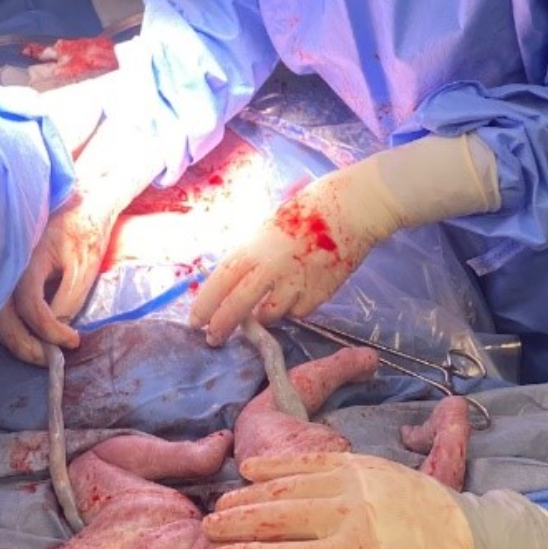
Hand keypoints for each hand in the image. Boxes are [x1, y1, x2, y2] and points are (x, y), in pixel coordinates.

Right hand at [0, 196, 114, 363]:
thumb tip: (50, 332)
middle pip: (0, 311)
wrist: (81, 203)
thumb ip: (67, 299)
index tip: (71, 342)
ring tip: (27, 355)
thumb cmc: (85, 233)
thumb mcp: (83, 267)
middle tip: (47, 360)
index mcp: (29, 255)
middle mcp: (6, 261)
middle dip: (21, 342)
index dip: (47, 329)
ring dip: (4, 338)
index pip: (29, 303)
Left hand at [190, 173, 377, 343]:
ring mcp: (295, 283)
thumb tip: (234, 280)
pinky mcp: (318, 295)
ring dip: (263, 317)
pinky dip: (294, 307)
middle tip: (213, 339)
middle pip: (238, 305)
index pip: (221, 281)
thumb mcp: (268, 227)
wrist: (352, 209)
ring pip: (269, 315)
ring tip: (264, 308)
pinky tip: (299, 291)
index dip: (205, 304)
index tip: (195, 321)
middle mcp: (270, 267)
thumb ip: (252, 255)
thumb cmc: (307, 209)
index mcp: (254, 246)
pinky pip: (299, 311)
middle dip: (222, 326)